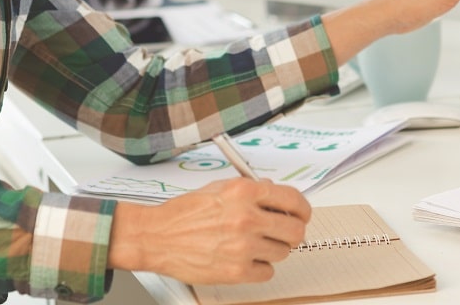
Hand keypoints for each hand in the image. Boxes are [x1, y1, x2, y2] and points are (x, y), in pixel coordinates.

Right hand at [106, 178, 311, 284]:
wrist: (157, 236)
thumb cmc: (184, 213)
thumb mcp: (219, 187)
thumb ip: (251, 190)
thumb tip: (276, 195)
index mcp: (244, 192)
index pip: (293, 199)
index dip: (302, 209)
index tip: (301, 214)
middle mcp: (247, 218)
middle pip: (296, 230)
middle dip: (291, 232)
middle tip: (282, 232)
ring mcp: (243, 246)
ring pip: (283, 252)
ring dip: (273, 249)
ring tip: (254, 245)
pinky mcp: (236, 271)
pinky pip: (267, 272)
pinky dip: (260, 267)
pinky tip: (245, 259)